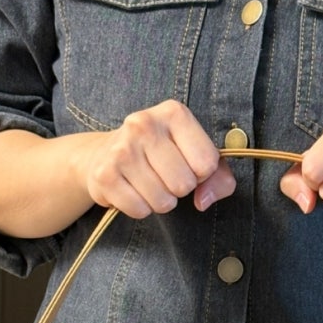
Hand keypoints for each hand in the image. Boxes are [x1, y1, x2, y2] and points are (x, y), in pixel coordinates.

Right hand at [79, 100, 236, 217]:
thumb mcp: (196, 156)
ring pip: (163, 201)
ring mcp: (121, 149)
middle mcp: (144, 124)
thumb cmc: (161, 155)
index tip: (187, 164)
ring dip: (160, 201)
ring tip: (148, 183)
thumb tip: (203, 201)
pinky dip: (140, 208)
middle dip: (180, 189)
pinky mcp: (105, 174)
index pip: (207, 163)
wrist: (104, 153)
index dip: (202, 174)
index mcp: (173, 113)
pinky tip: (132, 190)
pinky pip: (140, 210)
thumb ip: (219, 178)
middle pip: (184, 184)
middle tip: (165, 176)